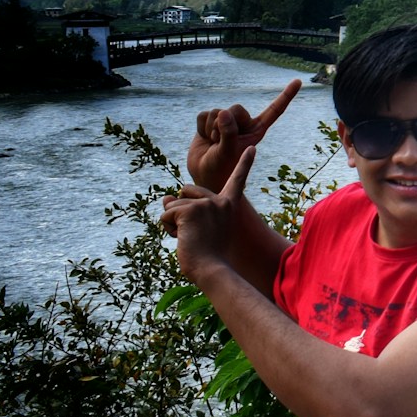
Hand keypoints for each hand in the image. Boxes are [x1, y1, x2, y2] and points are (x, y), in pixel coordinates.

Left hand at [161, 146, 257, 282]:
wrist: (211, 268)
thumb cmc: (209, 256)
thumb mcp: (199, 228)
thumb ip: (187, 211)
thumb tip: (165, 197)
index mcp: (228, 206)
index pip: (237, 180)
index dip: (244, 164)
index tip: (251, 147)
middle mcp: (219, 201)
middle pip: (186, 191)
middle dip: (179, 208)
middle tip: (190, 232)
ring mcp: (205, 204)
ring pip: (173, 206)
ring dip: (172, 224)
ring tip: (188, 238)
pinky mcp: (190, 210)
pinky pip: (166, 215)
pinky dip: (167, 228)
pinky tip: (181, 238)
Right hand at [188, 78, 299, 191]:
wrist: (204, 174)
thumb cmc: (221, 167)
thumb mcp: (228, 152)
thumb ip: (228, 133)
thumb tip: (224, 112)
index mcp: (256, 130)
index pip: (274, 110)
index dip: (286, 95)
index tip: (298, 81)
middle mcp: (243, 124)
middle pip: (236, 108)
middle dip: (224, 125)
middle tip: (221, 142)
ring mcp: (226, 122)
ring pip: (217, 112)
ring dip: (211, 129)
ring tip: (214, 143)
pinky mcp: (210, 122)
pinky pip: (203, 115)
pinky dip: (201, 128)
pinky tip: (204, 138)